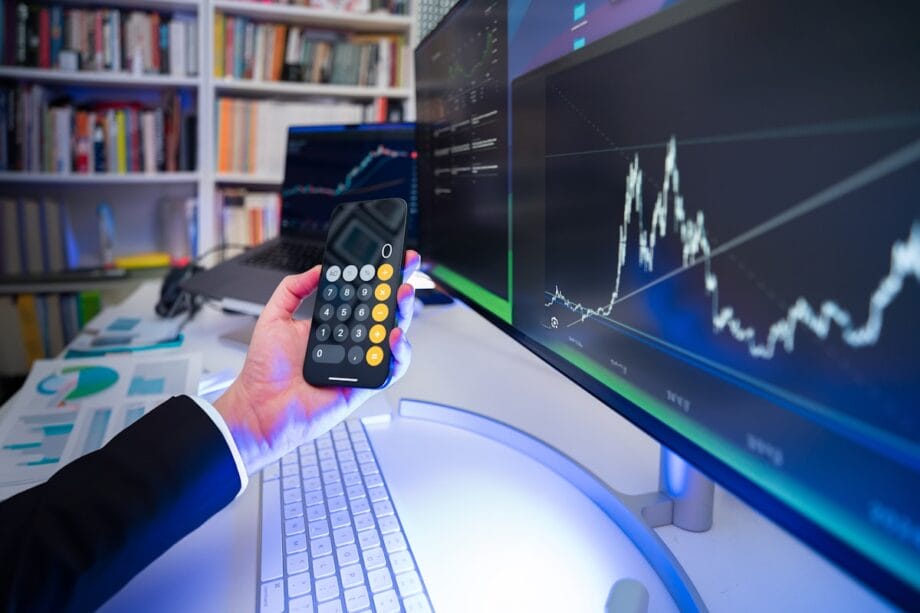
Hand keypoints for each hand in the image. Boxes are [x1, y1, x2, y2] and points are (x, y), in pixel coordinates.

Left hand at [214, 251, 420, 474]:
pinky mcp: (365, 383)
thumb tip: (318, 269)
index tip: (389, 255)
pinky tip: (394, 336)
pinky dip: (399, 352)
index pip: (362, 295)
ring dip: (404, 312)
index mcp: (334, 324)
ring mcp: (361, 361)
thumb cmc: (266, 370)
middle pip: (385, 311)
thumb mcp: (274, 317)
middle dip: (399, 286)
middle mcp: (351, 341)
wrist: (260, 406)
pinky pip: (392, 368)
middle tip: (405, 268)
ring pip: (395, 334)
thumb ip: (293, 288)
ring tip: (402, 295)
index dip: (379, 277)